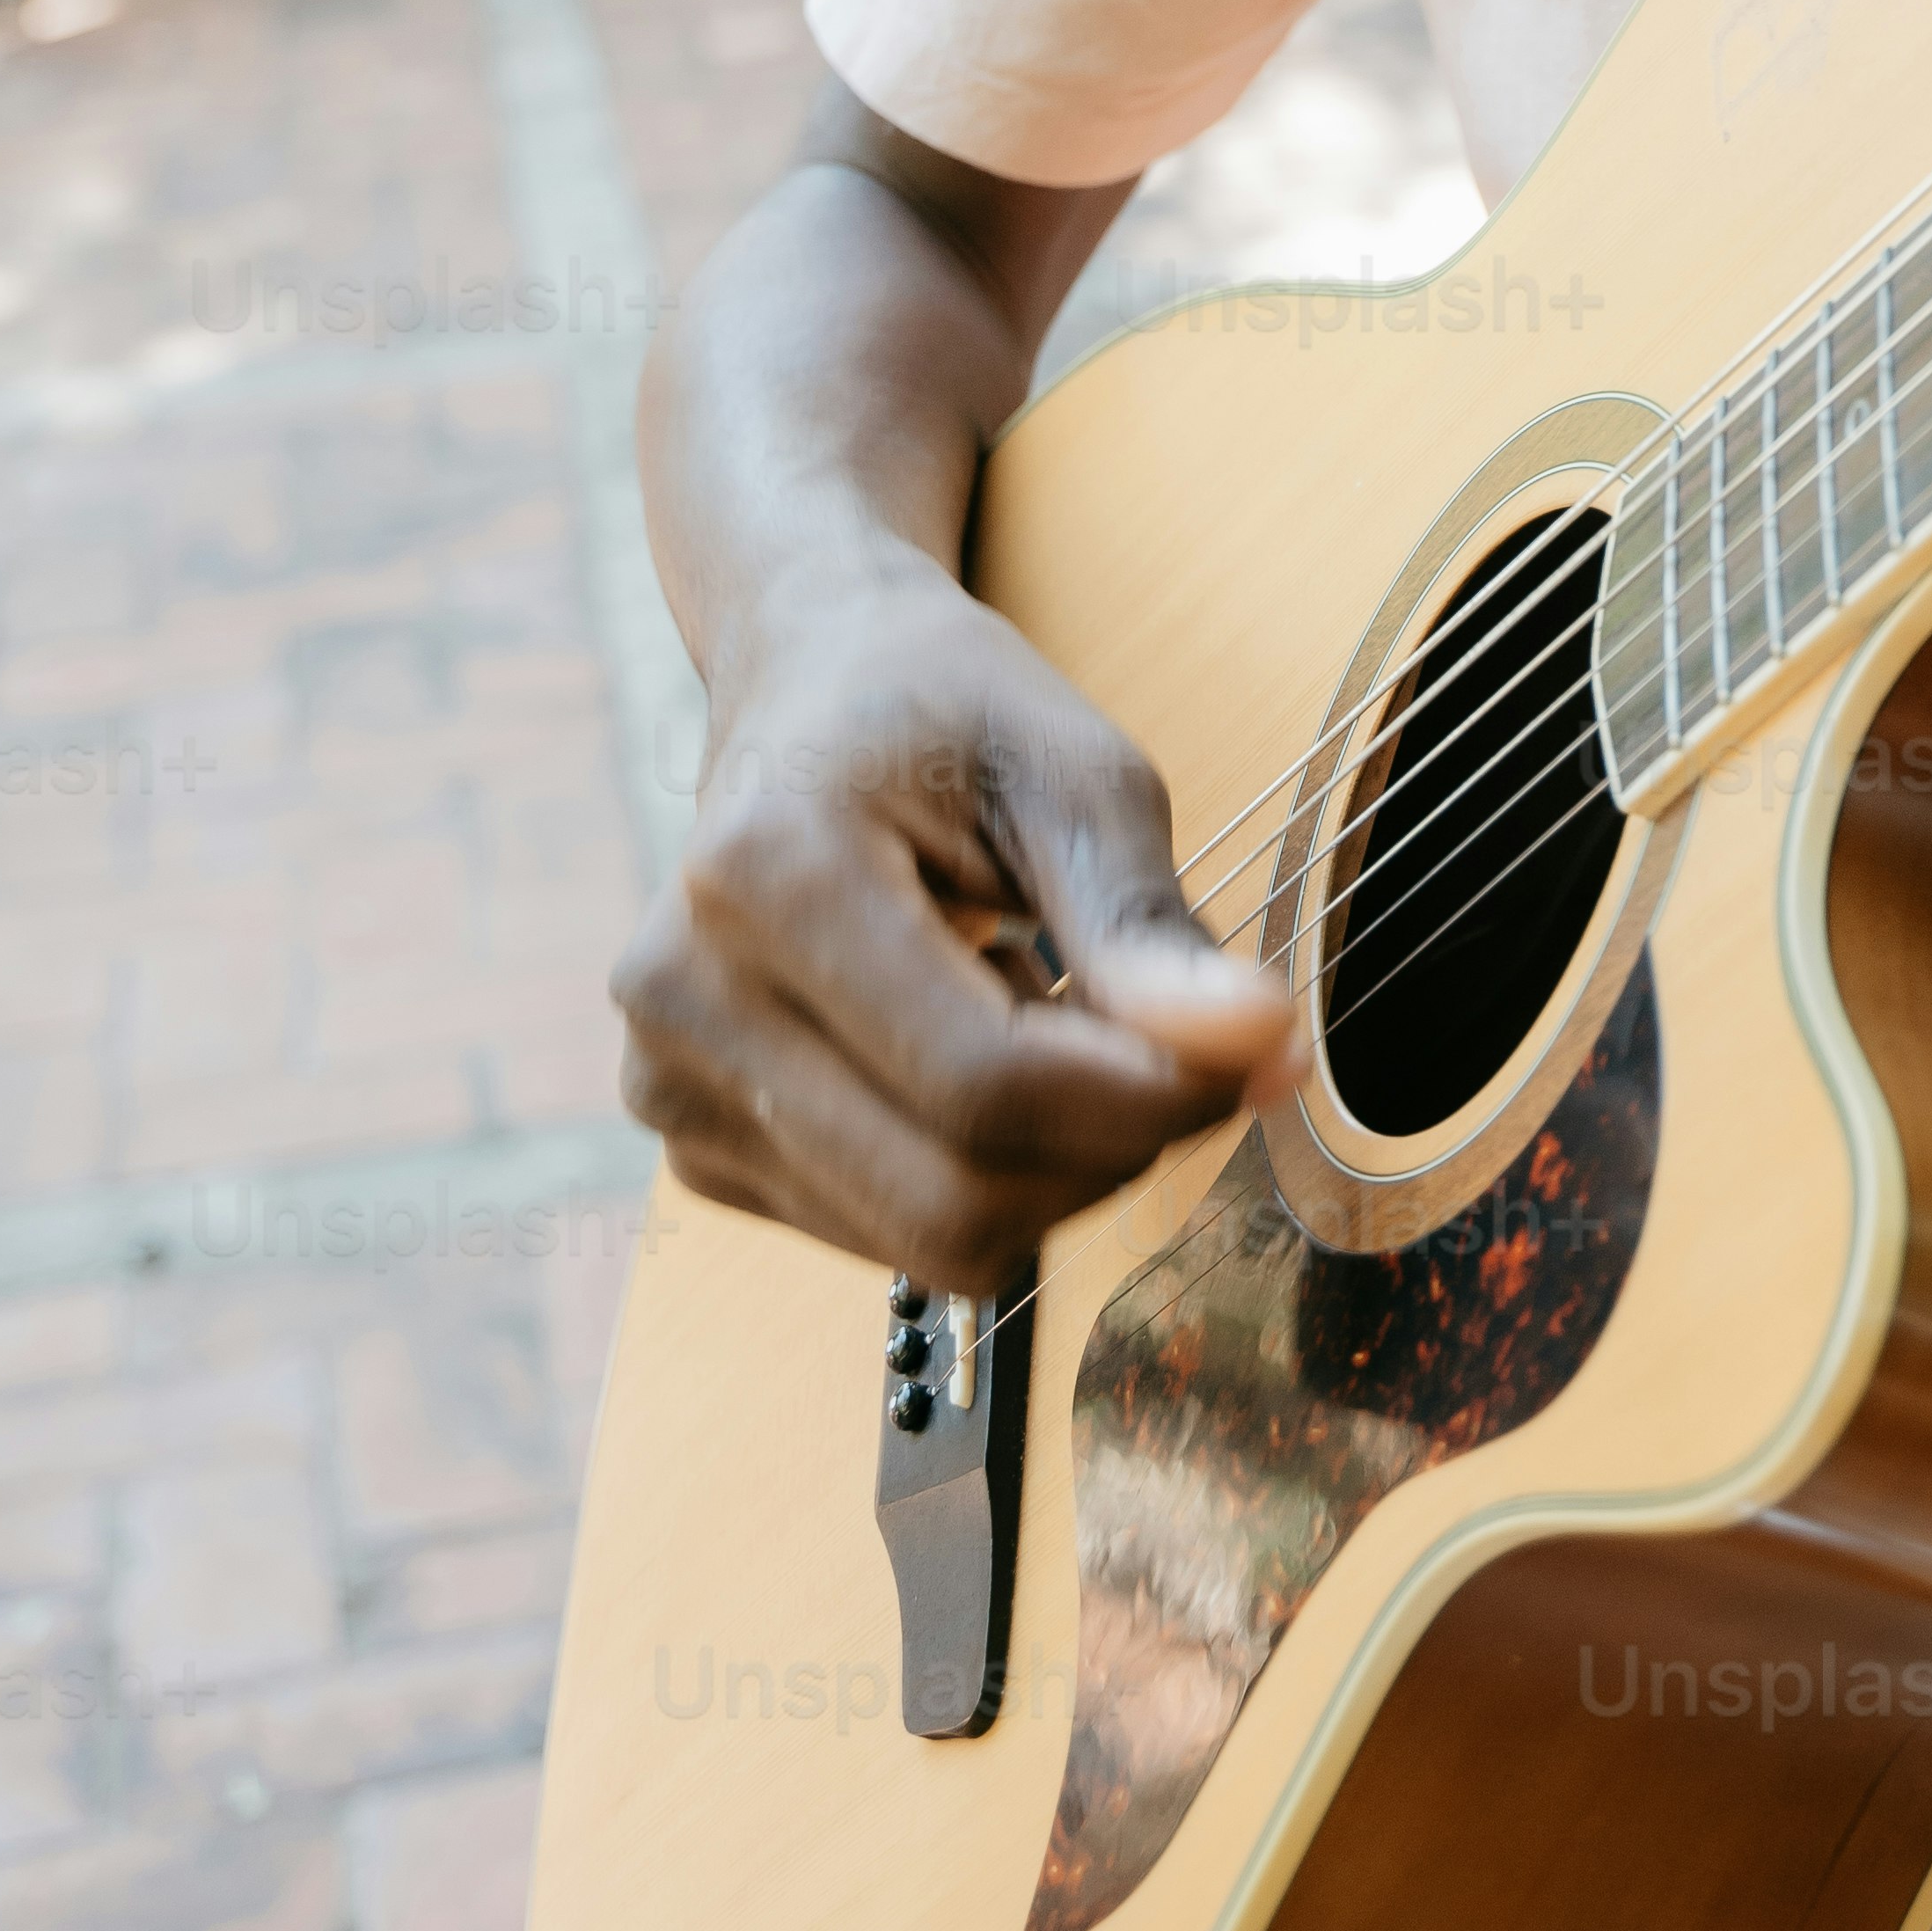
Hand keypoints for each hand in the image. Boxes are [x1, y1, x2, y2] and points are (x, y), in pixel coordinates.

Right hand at [612, 557, 1298, 1289]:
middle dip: (1108, 1150)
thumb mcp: (1070, 771)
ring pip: (930, 1242)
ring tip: (1048, 1014)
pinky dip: (982, 1171)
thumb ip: (1148, 922)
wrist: (811, 688)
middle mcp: (684, 995)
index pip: (985, 1082)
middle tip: (1171, 1049)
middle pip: (953, 1195)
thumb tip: (1258, 1047)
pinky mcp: (699, 1147)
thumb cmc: (942, 711)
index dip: (1148, 1096)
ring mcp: (673, 1087)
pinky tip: (971, 1045)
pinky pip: (893, 1237)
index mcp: (764, 870)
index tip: (1246, 1050)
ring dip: (1051, 1165)